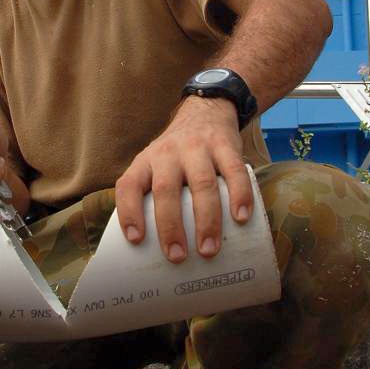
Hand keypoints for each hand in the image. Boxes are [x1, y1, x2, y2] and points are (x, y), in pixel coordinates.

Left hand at [114, 96, 253, 263]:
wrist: (205, 112)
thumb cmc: (177, 156)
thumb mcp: (155, 166)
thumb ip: (152, 197)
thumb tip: (153, 252)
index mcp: (145, 161)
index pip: (128, 185)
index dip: (129, 212)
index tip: (136, 240)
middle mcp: (167, 153)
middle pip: (165, 190)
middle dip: (170, 226)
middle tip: (177, 256)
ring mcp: (197, 147)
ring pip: (201, 184)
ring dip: (206, 220)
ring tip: (208, 249)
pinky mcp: (225, 145)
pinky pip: (234, 171)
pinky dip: (239, 195)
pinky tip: (241, 217)